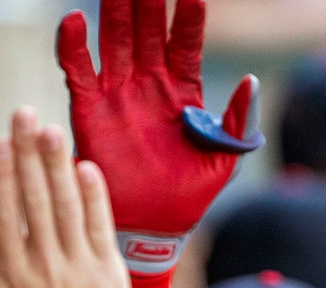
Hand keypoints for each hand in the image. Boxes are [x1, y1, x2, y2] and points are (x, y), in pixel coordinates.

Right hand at [0, 107, 131, 287]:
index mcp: (12, 274)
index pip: (5, 213)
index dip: (2, 176)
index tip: (0, 142)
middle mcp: (45, 264)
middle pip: (35, 198)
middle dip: (29, 154)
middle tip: (24, 115)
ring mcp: (79, 266)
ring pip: (67, 206)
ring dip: (59, 165)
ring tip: (53, 131)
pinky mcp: (109, 272)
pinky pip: (101, 227)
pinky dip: (95, 197)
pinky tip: (88, 168)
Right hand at [56, 0, 262, 273]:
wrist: (155, 227)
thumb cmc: (192, 194)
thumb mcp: (226, 159)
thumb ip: (240, 121)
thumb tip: (252, 81)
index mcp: (183, 92)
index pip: (185, 43)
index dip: (188, 17)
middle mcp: (149, 85)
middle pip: (148, 31)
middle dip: (147, 2)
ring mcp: (118, 94)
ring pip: (115, 41)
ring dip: (115, 12)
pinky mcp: (90, 111)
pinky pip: (78, 71)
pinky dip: (73, 45)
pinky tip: (75, 20)